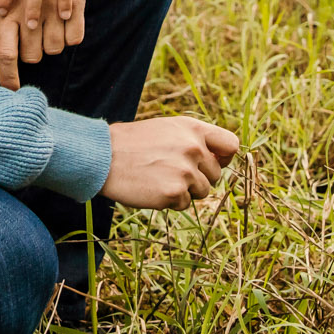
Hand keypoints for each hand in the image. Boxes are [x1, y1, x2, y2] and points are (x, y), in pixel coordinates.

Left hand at [0, 0, 83, 90]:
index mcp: (7, 4)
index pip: (5, 53)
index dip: (7, 77)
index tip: (11, 91)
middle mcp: (31, 6)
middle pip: (31, 56)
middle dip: (31, 52)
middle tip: (30, 34)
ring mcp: (56, 1)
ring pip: (55, 48)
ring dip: (51, 44)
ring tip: (47, 24)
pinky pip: (76, 36)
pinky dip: (71, 35)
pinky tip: (65, 22)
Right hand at [99, 117, 238, 209]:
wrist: (102, 156)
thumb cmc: (132, 143)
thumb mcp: (167, 129)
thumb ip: (194, 140)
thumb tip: (220, 160)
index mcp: (193, 129)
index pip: (231, 145)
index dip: (224, 158)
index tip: (214, 164)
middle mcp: (194, 148)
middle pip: (215, 175)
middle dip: (198, 178)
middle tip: (169, 171)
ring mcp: (185, 171)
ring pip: (202, 192)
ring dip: (184, 191)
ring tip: (158, 178)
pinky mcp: (175, 192)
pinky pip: (184, 204)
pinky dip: (170, 201)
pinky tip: (151, 188)